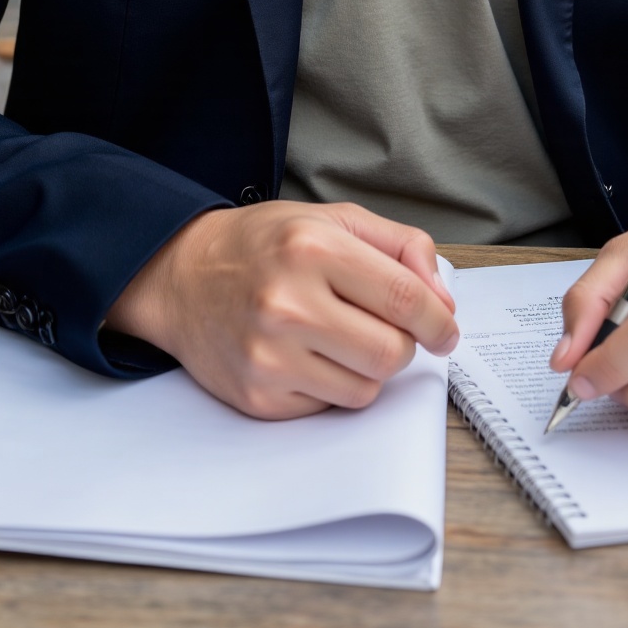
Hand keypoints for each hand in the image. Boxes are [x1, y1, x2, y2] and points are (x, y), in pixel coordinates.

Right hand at [105, 200, 458, 419]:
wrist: (182, 277)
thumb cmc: (264, 244)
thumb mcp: (335, 219)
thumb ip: (401, 247)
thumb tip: (443, 302)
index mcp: (314, 249)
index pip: (406, 300)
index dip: (439, 321)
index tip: (445, 330)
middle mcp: (288, 304)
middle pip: (391, 352)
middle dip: (402, 343)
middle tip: (382, 327)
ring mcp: (269, 357)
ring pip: (365, 389)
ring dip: (368, 368)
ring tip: (338, 337)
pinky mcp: (257, 398)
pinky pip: (328, 408)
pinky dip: (331, 386)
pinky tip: (306, 354)